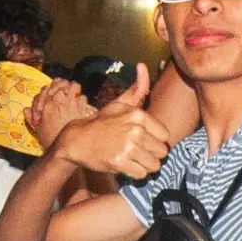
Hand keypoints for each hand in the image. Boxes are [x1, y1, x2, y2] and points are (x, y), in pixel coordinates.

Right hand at [26, 80, 95, 148]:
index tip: (55, 89)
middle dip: (62, 85)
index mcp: (46, 104)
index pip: (48, 87)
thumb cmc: (50, 138)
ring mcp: (71, 103)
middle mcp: (58, 101)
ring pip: (74, 86)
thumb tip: (26, 109)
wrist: (64, 147)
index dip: (52, 87)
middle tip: (65, 88)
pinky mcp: (81, 109)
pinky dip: (82, 99)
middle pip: (61, 83)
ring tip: (74, 93)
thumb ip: (31, 117)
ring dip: (74, 89)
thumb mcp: (37, 128)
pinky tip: (80, 104)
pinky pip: (83, 97)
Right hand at [54, 64, 171, 179]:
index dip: (155, 141)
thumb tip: (143, 66)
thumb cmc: (102, 122)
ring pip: (154, 165)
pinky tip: (124, 165)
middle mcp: (135, 129)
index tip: (142, 140)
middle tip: (135, 151)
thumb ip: (137, 89)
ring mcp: (127, 146)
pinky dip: (134, 173)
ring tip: (131, 158)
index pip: (165, 136)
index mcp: (138, 115)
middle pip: (161, 152)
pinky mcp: (120, 162)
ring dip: (144, 165)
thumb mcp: (119, 103)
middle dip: (151, 154)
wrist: (76, 140)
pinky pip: (141, 174)